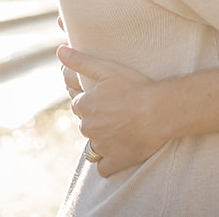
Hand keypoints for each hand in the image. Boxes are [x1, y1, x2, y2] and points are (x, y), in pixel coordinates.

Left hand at [58, 45, 167, 175]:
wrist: (159, 111)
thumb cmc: (135, 86)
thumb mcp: (107, 68)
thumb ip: (80, 61)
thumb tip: (59, 51)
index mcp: (84, 105)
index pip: (79, 104)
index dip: (93, 100)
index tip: (107, 98)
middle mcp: (88, 127)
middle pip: (86, 124)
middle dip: (97, 119)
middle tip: (116, 111)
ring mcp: (101, 146)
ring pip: (94, 144)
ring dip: (103, 138)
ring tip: (122, 128)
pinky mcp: (114, 161)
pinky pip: (103, 167)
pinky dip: (108, 161)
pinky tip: (119, 150)